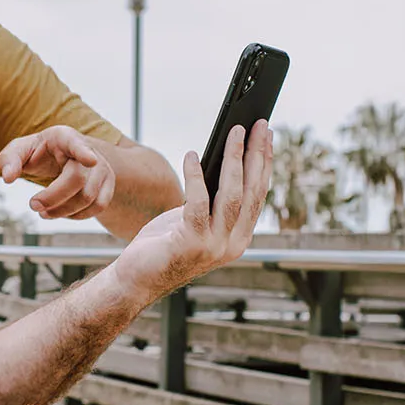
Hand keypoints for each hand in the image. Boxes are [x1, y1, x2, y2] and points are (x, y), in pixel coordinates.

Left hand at [0, 126, 114, 219]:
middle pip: (76, 179)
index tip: (90, 160)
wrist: (62, 157)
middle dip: (52, 197)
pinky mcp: (108, 185)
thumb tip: (8, 177)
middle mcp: (89, 151)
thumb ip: (9, 159)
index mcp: (65, 137)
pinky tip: (62, 213)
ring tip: (44, 212)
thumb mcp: (20, 150)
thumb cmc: (38, 152)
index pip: (76, 144)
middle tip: (33, 205)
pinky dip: (78, 215)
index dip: (83, 152)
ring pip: (88, 197)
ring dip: (63, 211)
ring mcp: (102, 168)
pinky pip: (98, 206)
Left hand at [112, 120, 272, 301]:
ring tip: (234, 133)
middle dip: (257, 154)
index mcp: (240, 237)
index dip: (264, 162)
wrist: (137, 279)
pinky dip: (196, 177)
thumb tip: (223, 159)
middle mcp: (233, 243)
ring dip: (234, 160)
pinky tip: (192, 156)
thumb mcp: (195, 220)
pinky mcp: (191, 243)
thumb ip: (212, 200)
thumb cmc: (164, 244)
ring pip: (231, 195)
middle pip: (251, 191)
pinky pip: (197, 203)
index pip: (258, 194)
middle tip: (259, 125)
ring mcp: (215, 246)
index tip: (267, 135)